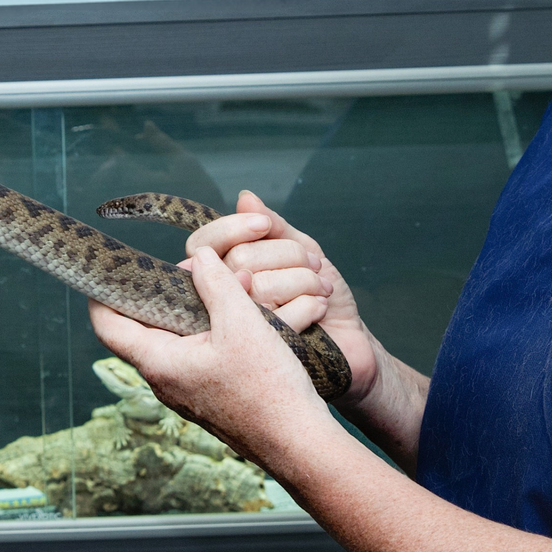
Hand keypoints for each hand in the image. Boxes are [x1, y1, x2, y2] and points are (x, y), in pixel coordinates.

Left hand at [89, 247, 338, 465]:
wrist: (298, 443)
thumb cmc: (267, 390)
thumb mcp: (241, 324)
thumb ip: (216, 285)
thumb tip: (199, 256)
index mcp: (158, 362)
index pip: (108, 326)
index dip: (103, 293)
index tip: (112, 268)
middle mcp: (164, 379)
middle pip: (143, 326)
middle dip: (161, 291)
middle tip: (188, 266)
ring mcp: (186, 389)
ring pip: (174, 338)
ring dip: (191, 308)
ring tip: (221, 283)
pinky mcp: (209, 393)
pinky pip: (197, 352)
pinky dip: (209, 328)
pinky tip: (237, 312)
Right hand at [185, 189, 381, 400]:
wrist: (348, 339)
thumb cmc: (321, 294)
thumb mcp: (302, 251)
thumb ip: (274, 227)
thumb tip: (245, 197)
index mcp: (223, 272)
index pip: (203, 245)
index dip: (231, 229)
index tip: (264, 225)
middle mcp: (219, 302)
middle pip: (237, 261)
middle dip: (285, 255)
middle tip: (313, 264)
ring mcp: (235, 331)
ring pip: (258, 286)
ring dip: (302, 280)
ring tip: (320, 289)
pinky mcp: (257, 355)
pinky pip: (275, 317)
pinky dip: (308, 305)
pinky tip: (319, 309)